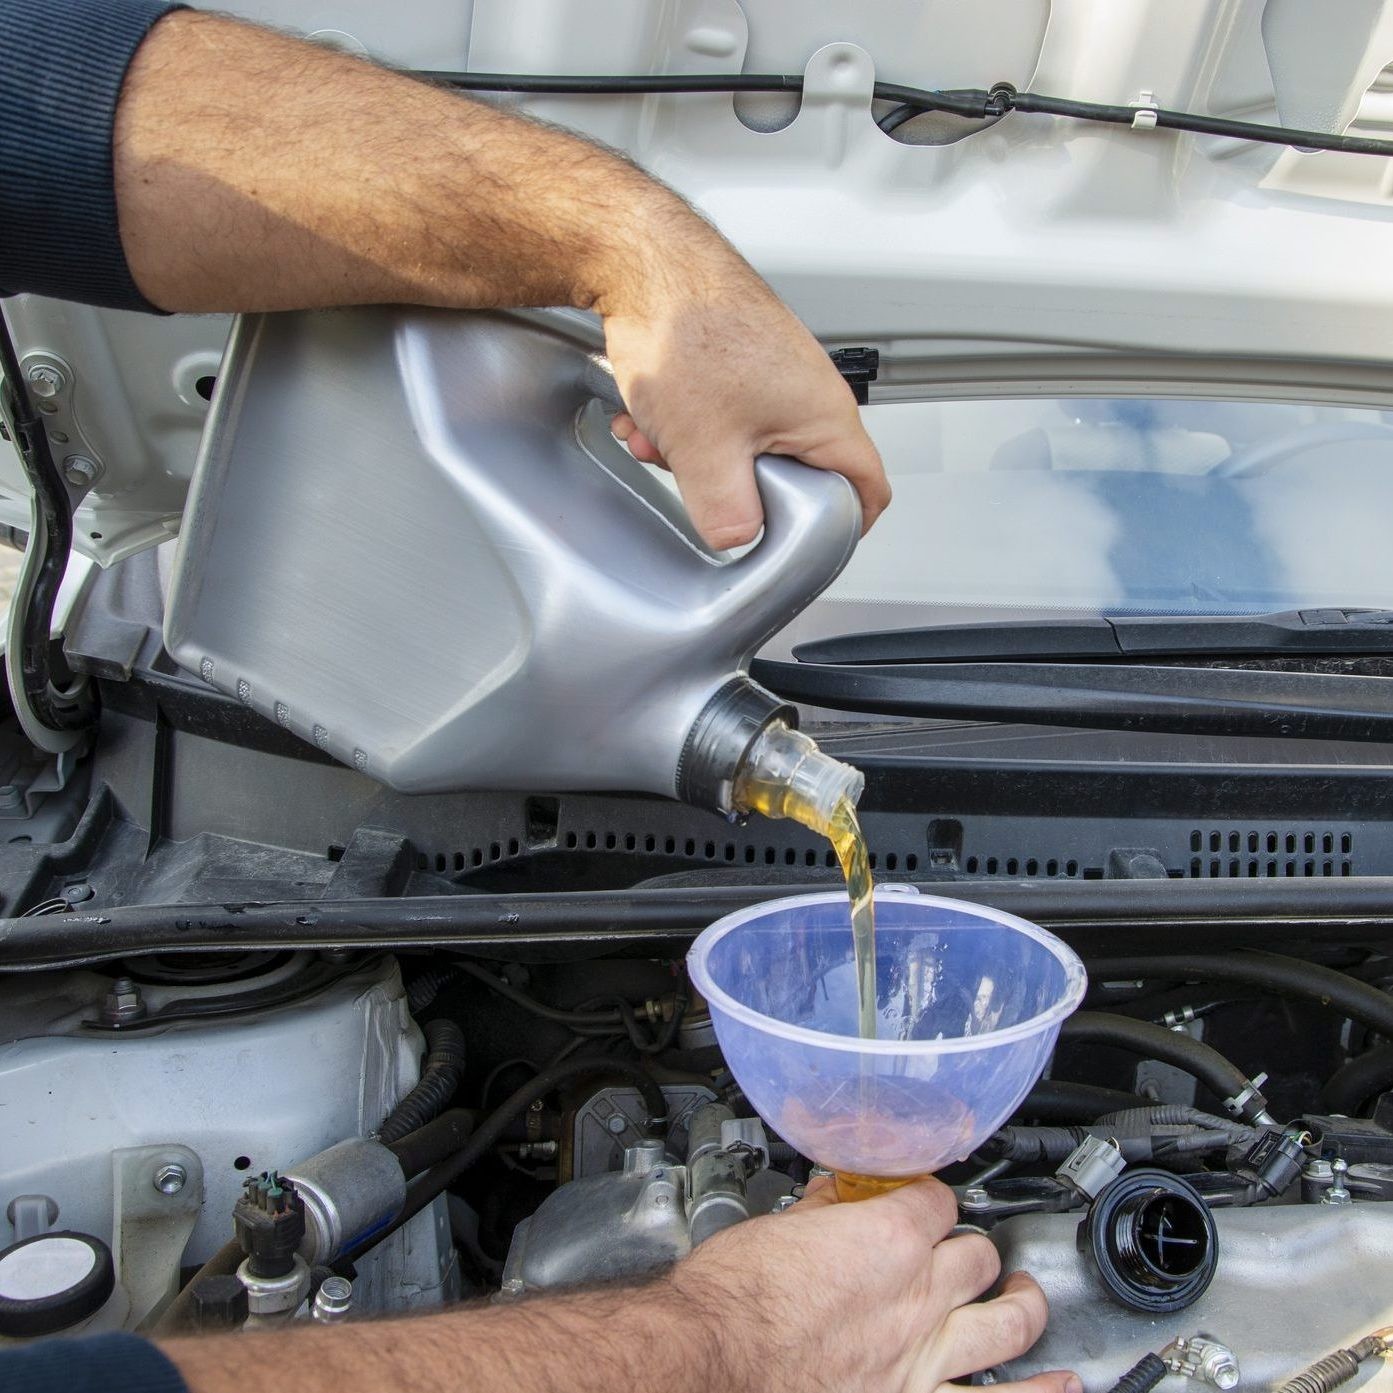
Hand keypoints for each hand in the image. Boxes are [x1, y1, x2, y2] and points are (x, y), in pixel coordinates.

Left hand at [602, 251, 889, 551]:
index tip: (812, 548)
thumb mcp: (704, 448)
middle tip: (706, 487)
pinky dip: (688, 428)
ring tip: (663, 442)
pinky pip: (723, 417)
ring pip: (748, 447)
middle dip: (741, 491)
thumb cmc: (688, 327)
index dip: (846, 529)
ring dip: (702, 457)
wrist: (646, 261)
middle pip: (796, 475)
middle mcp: (809, 393)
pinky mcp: (740, 364)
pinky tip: (651, 418)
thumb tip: (739, 541)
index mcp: (825, 415)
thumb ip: (726, 512)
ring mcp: (774, 376)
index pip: (868, 489)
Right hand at [669, 1176, 1078, 1392]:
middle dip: (966, 1246)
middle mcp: (919, 1296)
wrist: (710, 1364)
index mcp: (886, 1240)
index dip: (926, 1197)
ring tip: (1025, 1298)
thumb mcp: (775, 1230)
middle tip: (956, 1250)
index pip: (936, 1198)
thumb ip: (822, 1215)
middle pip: (976, 1253)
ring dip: (1022, 1305)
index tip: (917, 1202)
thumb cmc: (732, 1304)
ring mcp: (925, 1358)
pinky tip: (1063, 1387)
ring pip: (1008, 1321)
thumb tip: (835, 1201)